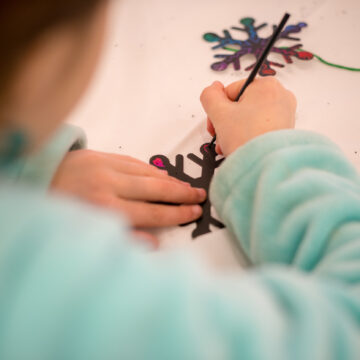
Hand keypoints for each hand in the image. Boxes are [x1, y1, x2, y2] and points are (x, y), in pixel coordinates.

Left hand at [51, 150, 205, 228]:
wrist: (37, 181)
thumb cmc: (62, 212)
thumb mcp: (87, 232)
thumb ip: (123, 238)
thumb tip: (154, 244)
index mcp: (105, 209)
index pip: (152, 213)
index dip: (177, 214)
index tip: (195, 213)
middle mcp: (110, 186)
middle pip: (155, 190)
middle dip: (181, 195)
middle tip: (201, 197)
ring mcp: (107, 167)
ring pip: (148, 174)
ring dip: (171, 181)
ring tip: (188, 187)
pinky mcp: (102, 155)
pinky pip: (135, 162)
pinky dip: (152, 169)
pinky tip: (163, 175)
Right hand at [200, 78, 296, 155]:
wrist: (265, 165)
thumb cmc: (247, 139)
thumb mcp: (219, 113)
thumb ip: (209, 96)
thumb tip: (212, 89)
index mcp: (266, 85)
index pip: (230, 91)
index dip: (218, 109)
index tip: (215, 123)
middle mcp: (280, 96)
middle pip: (240, 105)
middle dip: (226, 122)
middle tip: (221, 135)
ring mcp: (285, 114)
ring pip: (249, 118)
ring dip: (234, 131)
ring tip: (229, 145)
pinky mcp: (285, 130)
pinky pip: (260, 128)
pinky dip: (248, 136)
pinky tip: (241, 147)